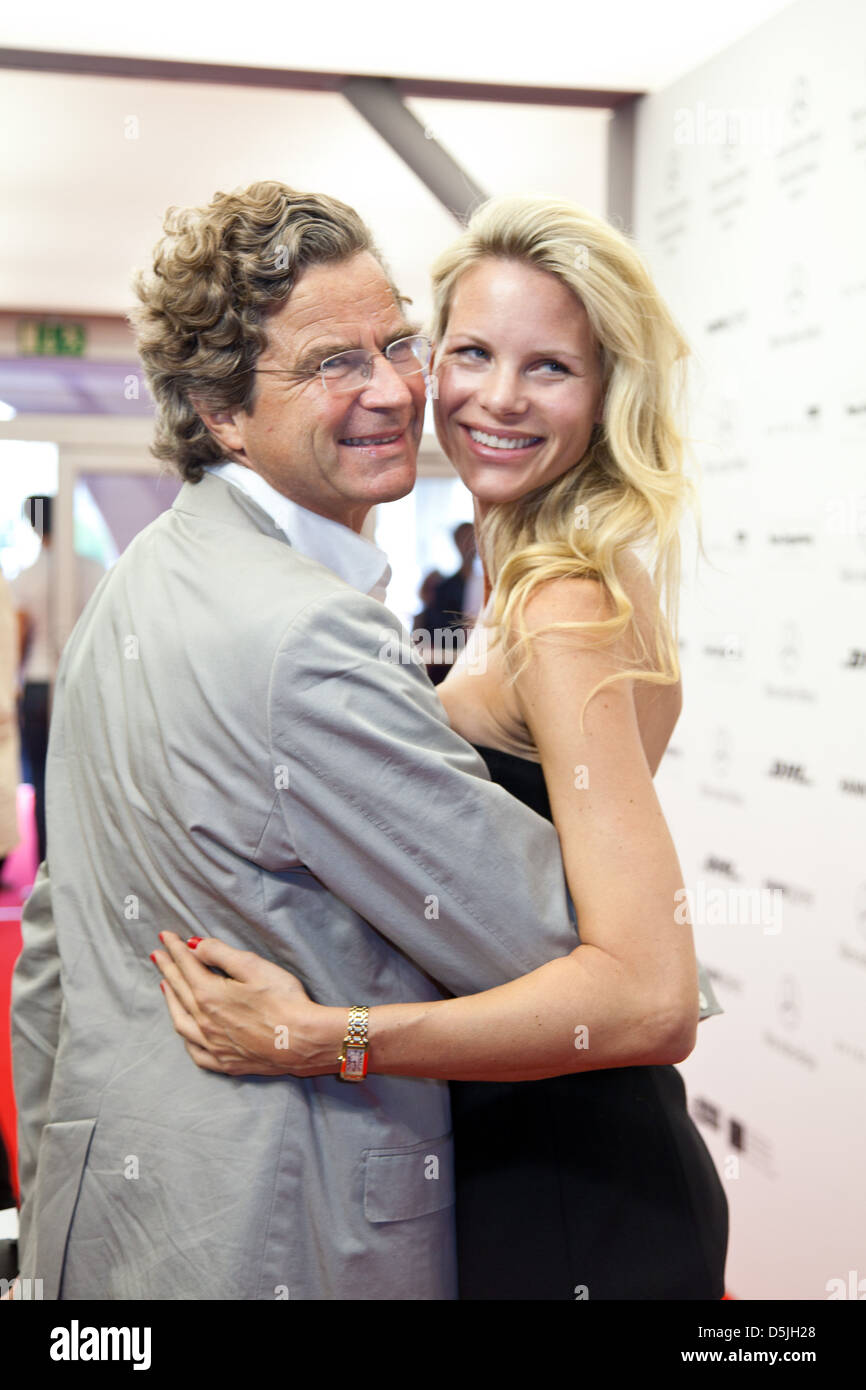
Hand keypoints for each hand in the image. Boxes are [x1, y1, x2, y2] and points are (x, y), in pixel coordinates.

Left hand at [151, 932, 340, 1076]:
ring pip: (180, 1021)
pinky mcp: (225, 1063)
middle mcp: (204, 1022)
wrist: (303, 1041)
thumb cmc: (284, 1001)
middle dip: (168, 968)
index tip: (164, 936)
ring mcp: (213, 1046)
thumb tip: (195, 946)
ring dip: (170, 1000)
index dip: (175, 948)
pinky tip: (186, 1031)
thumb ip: (220, 953)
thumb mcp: (253, 966)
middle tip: (158, 954)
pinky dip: (186, 1037)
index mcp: (209, 995)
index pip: (186, 965)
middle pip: (179, 990)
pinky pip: (195, 1052)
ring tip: (165, 986)